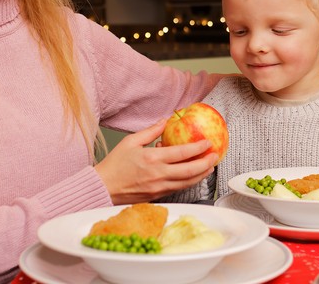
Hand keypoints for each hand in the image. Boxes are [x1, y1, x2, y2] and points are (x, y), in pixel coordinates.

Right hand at [95, 119, 217, 204]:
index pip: (182, 153)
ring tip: (210, 167)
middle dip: (206, 163)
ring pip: (187, 182)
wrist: (103, 188)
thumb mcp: (130, 141)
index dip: (198, 148)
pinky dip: (189, 182)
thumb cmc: (114, 164)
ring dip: (201, 174)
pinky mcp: (157, 196)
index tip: (207, 142)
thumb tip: (165, 121)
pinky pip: (178, 188)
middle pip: (190, 171)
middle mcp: (159, 174)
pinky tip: (193, 176)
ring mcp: (159, 187)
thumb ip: (150, 131)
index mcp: (152, 159)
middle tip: (215, 156)